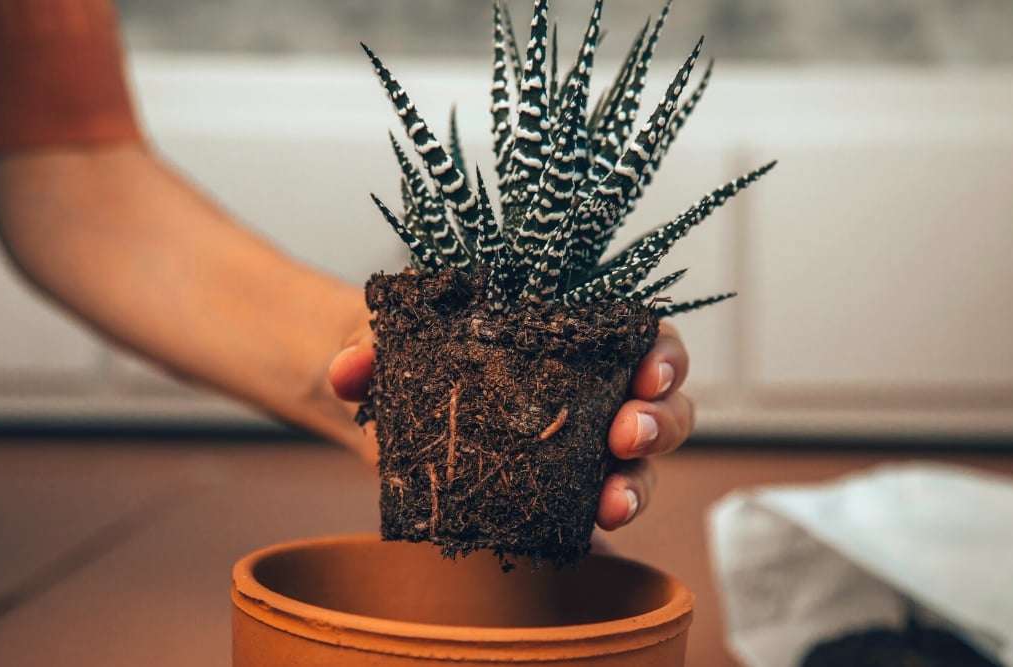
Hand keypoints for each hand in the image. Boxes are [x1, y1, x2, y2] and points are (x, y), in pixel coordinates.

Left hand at [326, 320, 692, 529]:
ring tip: (612, 501)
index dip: (662, 352)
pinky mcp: (556, 492)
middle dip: (661, 421)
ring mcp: (578, 445)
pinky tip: (592, 538)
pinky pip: (594, 509)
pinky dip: (601, 528)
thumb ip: (368, 347)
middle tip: (626, 433)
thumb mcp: (391, 339)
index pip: (641, 336)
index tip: (648, 368)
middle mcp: (590, 390)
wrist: (382, 405)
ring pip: (641, 464)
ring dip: (639, 482)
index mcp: (572, 337)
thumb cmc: (409, 354)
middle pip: (662, 403)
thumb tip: (351, 369)